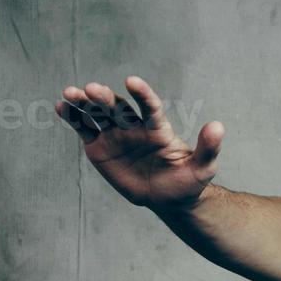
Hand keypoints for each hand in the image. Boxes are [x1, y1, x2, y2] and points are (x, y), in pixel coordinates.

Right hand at [55, 76, 223, 211]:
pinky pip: (84, 130)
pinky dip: (73, 118)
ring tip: (69, 93)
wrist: (168, 198)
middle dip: (104, 98)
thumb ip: (209, 148)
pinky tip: (61, 108)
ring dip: (84, 103)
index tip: (132, 82)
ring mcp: (115, 135)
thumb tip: (218, 126)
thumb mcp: (203, 168)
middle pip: (117, 107)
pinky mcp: (99, 147)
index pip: (149, 107)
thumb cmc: (188, 181)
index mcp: (157, 128)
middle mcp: (134, 127)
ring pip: (97, 114)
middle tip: (91, 89)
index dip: (142, 94)